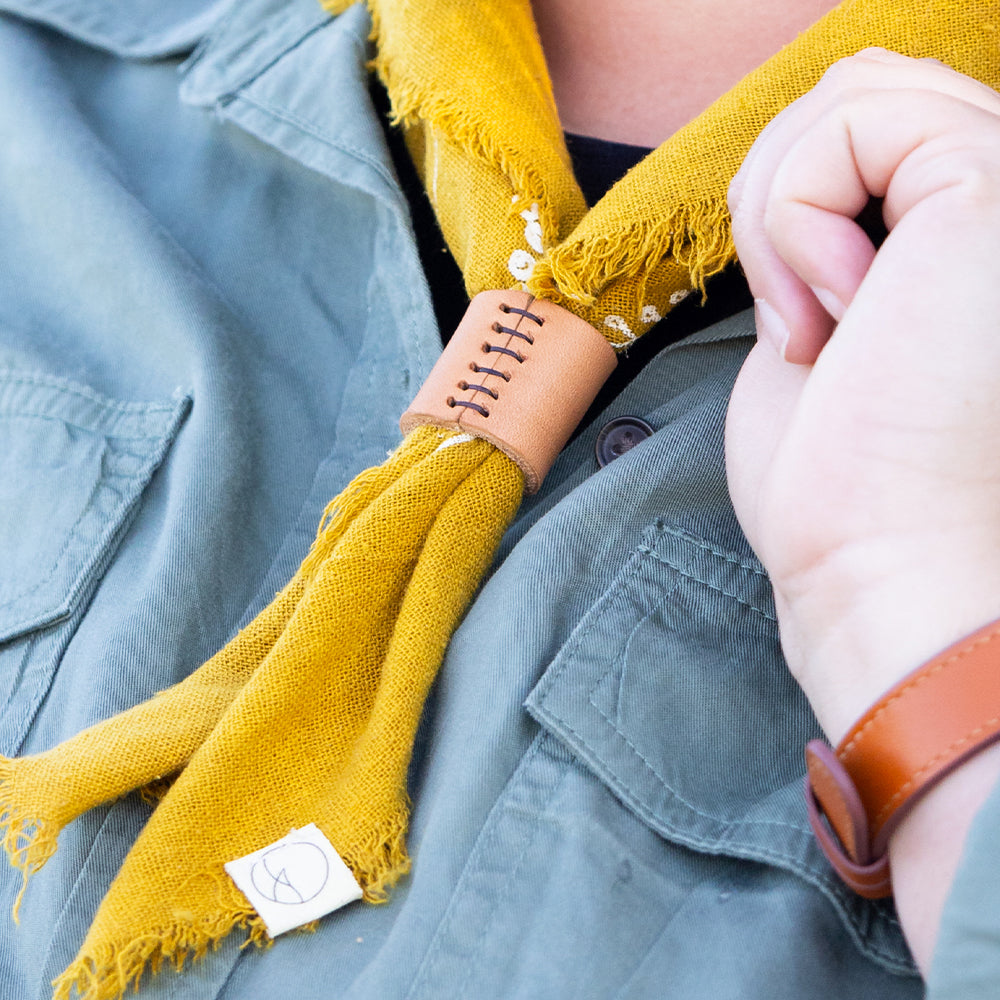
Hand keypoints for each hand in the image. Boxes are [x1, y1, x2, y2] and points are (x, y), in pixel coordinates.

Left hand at [725, 49, 999, 970]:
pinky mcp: (992, 190)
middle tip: (807, 326)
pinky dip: (791, 223)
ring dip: (782, 216)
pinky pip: (841, 125)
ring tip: (819, 326)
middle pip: (864, 94)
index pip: (885, 128)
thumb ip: (838, 223)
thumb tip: (809, 168)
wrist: (878, 566)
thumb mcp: (826, 321)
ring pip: (848, 93)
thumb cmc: (842, 477)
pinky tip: (832, 318)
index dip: (807, 207)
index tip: (816, 331)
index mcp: (969, 240)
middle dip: (785, 203)